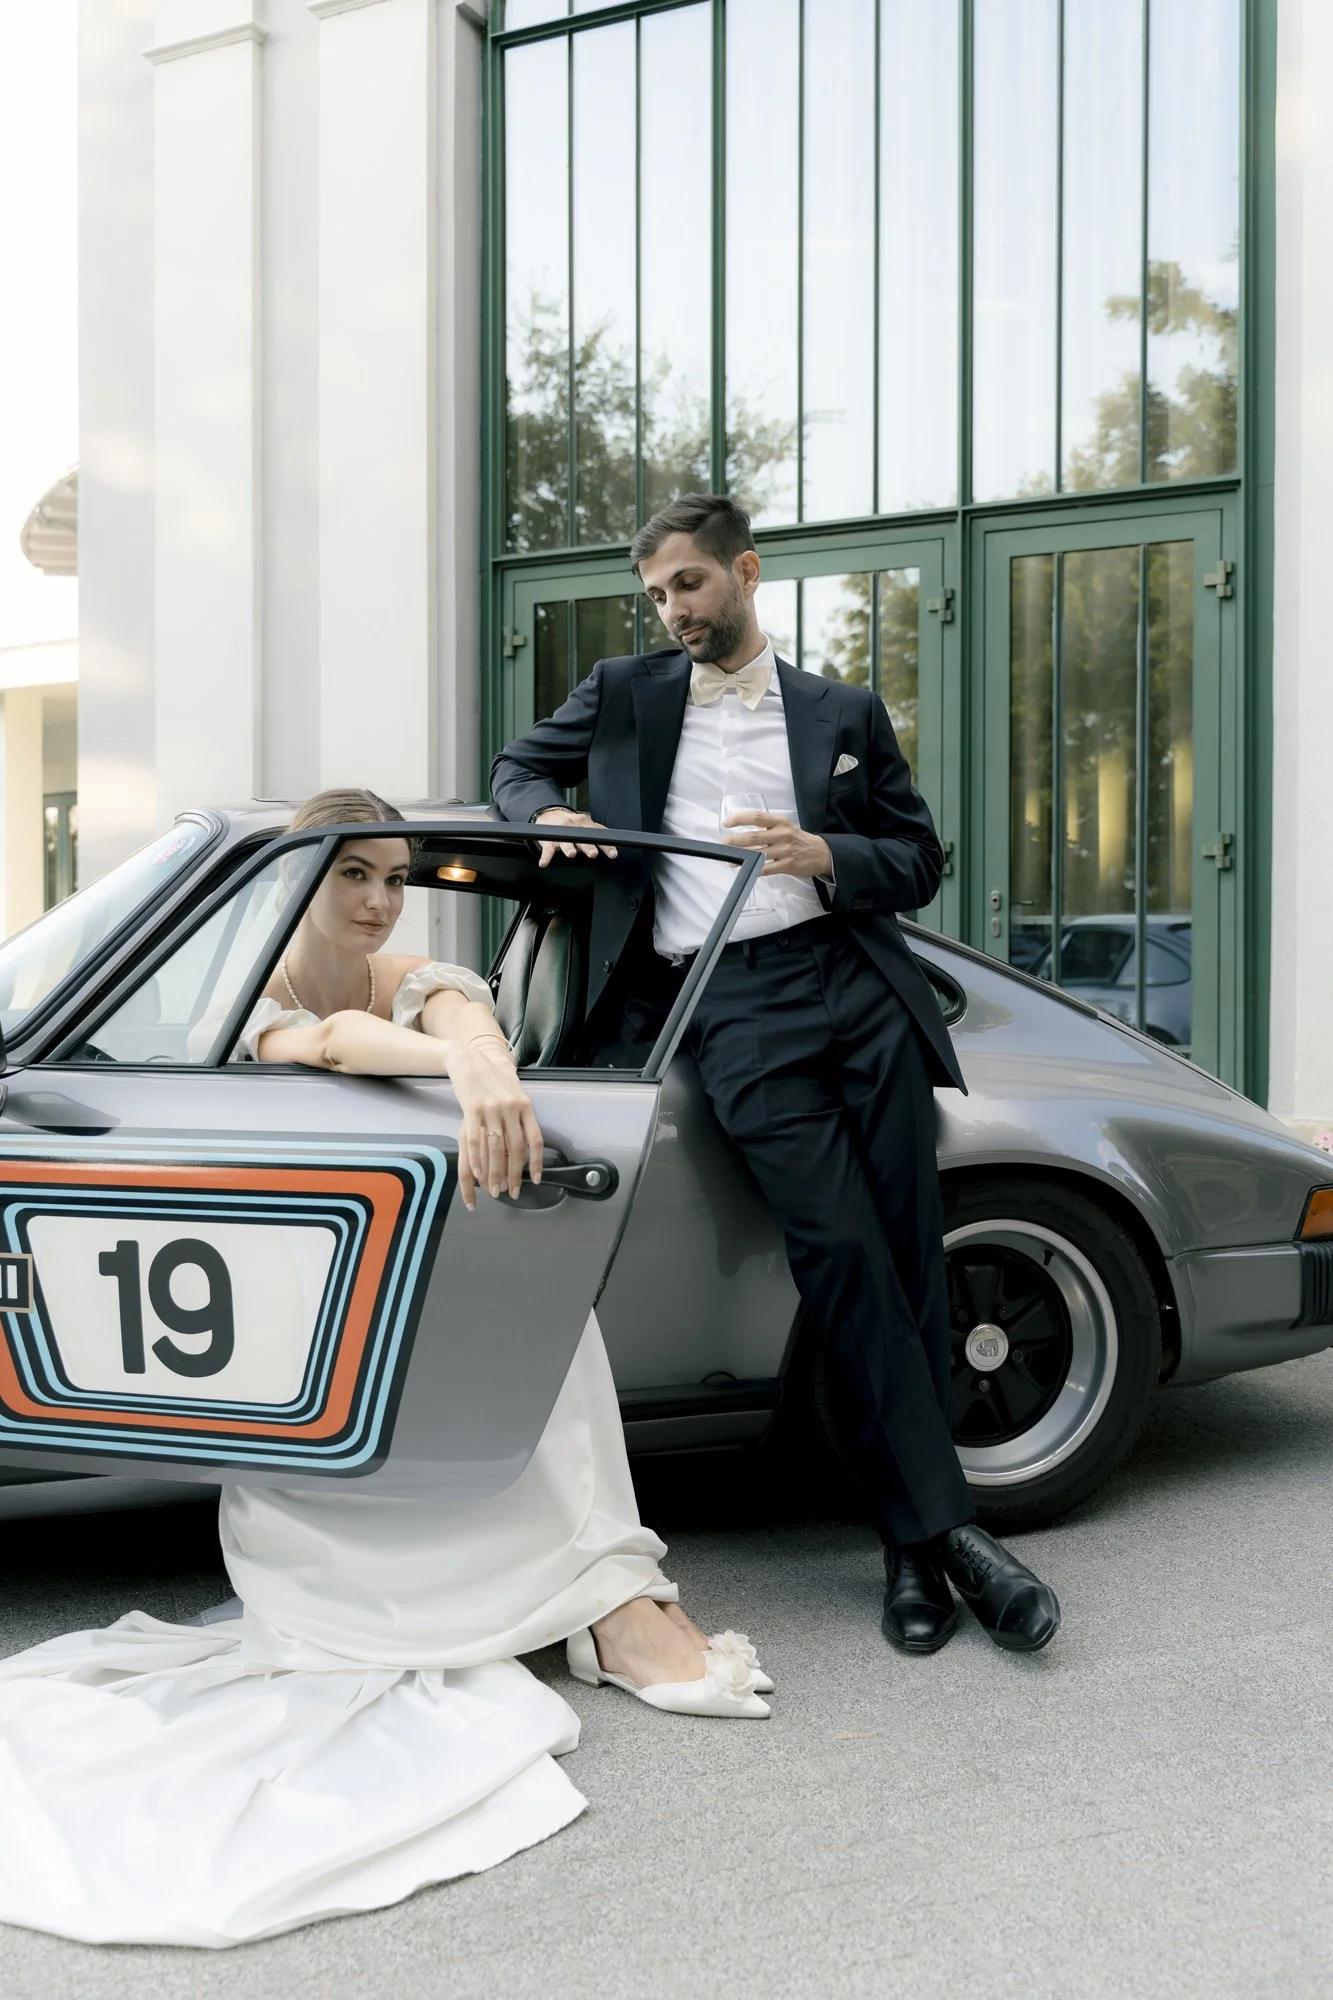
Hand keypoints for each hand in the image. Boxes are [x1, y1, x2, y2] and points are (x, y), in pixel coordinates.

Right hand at [449, 1038, 544, 1208]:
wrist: (469, 1059)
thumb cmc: (492, 1079)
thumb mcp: (514, 1093)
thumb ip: (521, 1116)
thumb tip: (527, 1144)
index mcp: (525, 1105)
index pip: (535, 1139)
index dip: (536, 1162)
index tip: (535, 1180)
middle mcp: (511, 1107)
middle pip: (516, 1148)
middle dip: (514, 1175)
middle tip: (512, 1192)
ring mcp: (491, 1108)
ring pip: (496, 1148)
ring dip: (496, 1173)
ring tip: (495, 1189)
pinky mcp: (472, 1109)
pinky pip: (475, 1140)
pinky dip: (477, 1160)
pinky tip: (478, 1174)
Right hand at [534, 808, 617, 867]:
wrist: (550, 814)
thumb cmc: (571, 823)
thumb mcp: (586, 825)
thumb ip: (598, 833)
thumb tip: (615, 843)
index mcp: (585, 825)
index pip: (598, 836)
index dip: (606, 845)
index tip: (613, 854)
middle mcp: (574, 828)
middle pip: (582, 838)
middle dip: (588, 846)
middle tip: (593, 853)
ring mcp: (560, 834)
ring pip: (565, 842)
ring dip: (568, 848)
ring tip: (571, 854)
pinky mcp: (548, 840)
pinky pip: (547, 849)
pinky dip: (545, 857)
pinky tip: (544, 863)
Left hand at [723, 812, 831, 879]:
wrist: (821, 853)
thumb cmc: (798, 839)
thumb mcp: (786, 827)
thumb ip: (768, 827)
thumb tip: (742, 831)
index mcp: (781, 822)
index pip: (757, 817)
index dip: (740, 819)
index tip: (727, 823)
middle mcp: (782, 834)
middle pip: (754, 837)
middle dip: (736, 841)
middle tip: (724, 843)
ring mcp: (785, 850)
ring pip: (758, 853)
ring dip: (742, 857)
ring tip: (731, 859)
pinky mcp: (787, 865)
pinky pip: (766, 868)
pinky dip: (754, 868)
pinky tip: (746, 868)